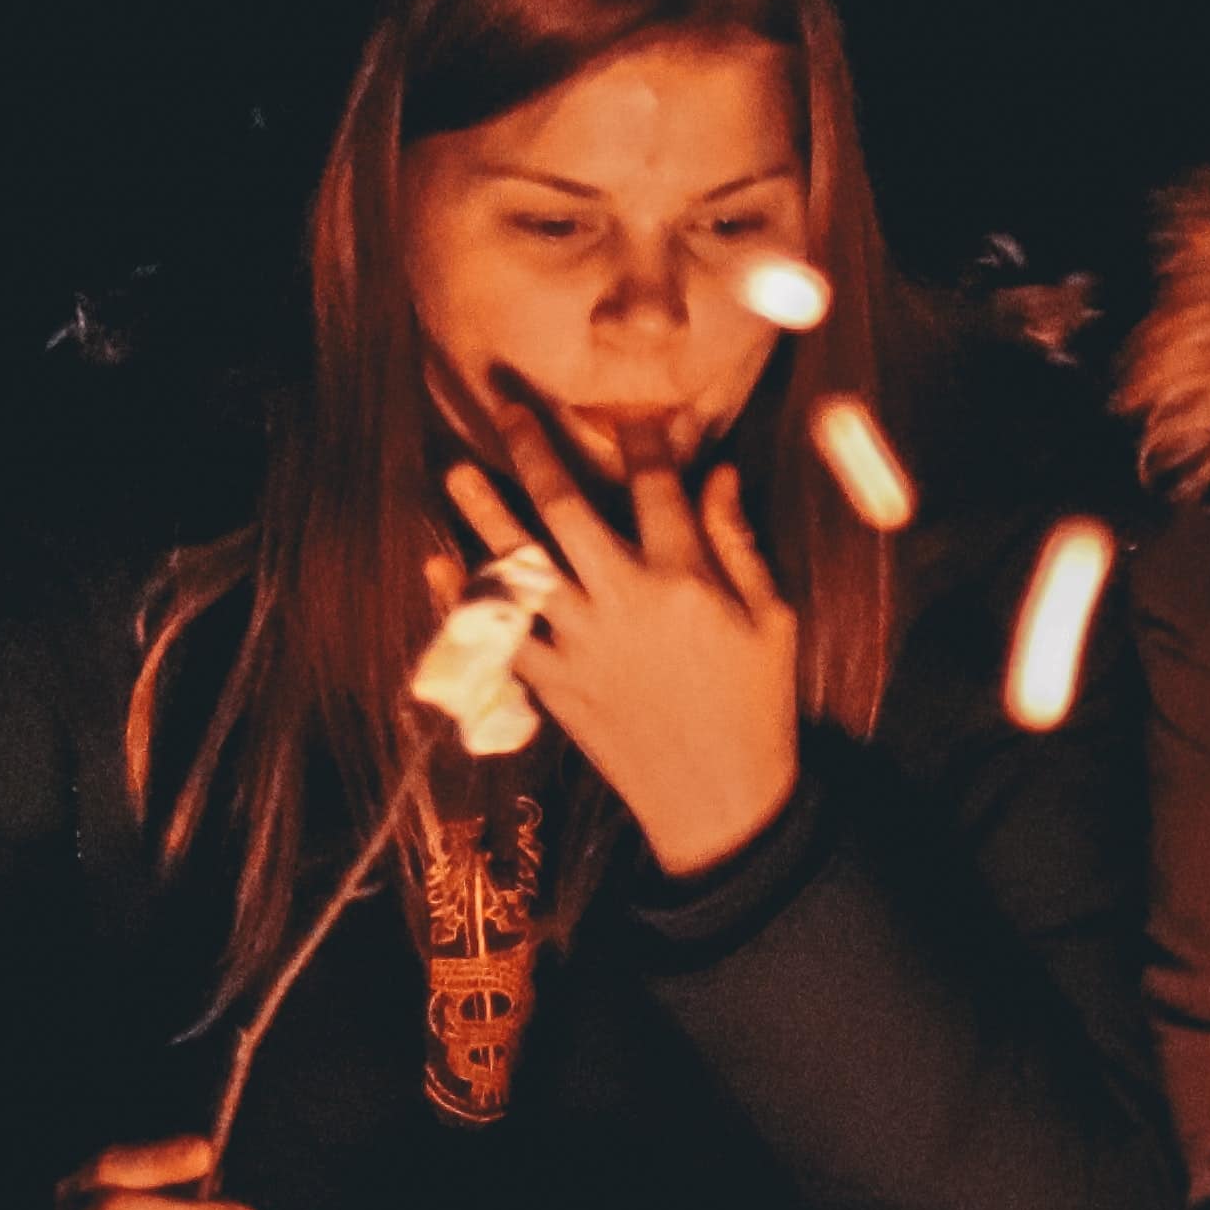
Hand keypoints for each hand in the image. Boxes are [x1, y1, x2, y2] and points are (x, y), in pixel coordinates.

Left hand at [445, 392, 799, 875]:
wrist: (720, 801)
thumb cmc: (757, 707)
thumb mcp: (772, 620)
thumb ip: (739, 543)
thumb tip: (717, 474)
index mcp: (685, 580)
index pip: (655, 486)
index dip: (640, 438)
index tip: (626, 408)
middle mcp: (624, 602)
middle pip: (567, 511)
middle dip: (535, 454)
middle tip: (507, 410)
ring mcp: (582, 646)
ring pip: (520, 567)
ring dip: (484, 516)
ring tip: (457, 472)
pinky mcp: (555, 688)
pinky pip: (498, 638)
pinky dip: (463, 606)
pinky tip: (438, 568)